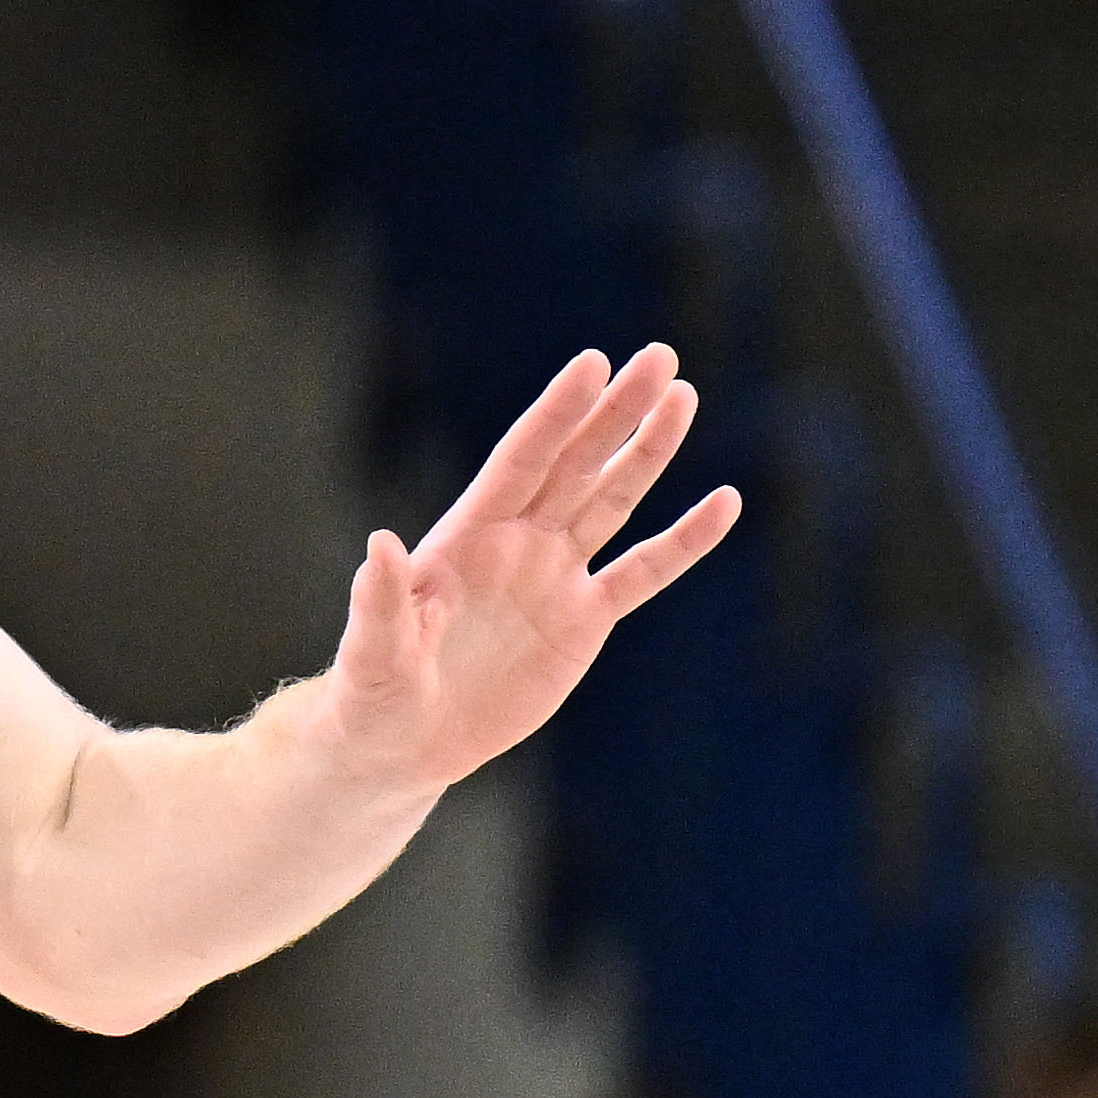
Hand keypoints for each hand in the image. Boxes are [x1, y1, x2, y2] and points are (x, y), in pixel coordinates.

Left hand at [299, 349, 738, 798]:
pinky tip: (724, 504)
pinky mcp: (584, 620)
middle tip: (660, 357)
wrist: (406, 741)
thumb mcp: (373, 652)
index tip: (593, 364)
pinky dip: (684, 542)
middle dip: (616, 411)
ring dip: (648, 452)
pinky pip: (643, 573)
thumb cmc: (375, 692)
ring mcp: (554, 576)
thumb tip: (380, 544)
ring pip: (611, 500)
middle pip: (575, 463)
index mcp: (467, 534)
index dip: (557, 414)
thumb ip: (384, 600)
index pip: (522, 459)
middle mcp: (517, 541)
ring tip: (684, 398)